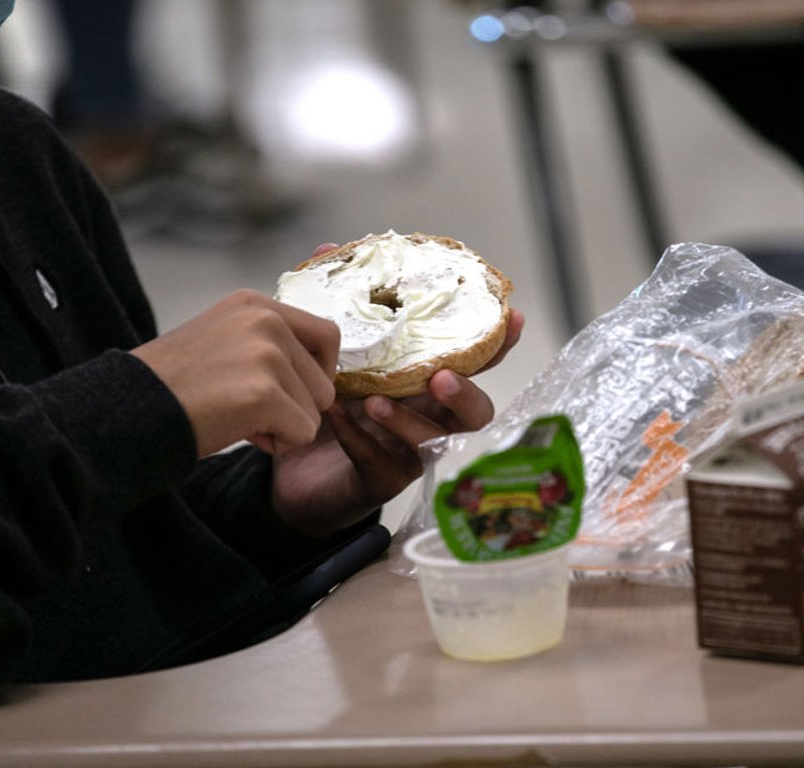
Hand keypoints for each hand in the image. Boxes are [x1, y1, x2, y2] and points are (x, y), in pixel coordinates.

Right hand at [132, 289, 338, 456]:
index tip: (286, 389)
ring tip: (237, 416)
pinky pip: (303, 433)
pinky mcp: (265, 392)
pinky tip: (238, 431)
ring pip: (316, 410)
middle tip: (247, 408)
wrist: (128, 409)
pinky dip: (277, 443)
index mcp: (256, 304)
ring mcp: (267, 354)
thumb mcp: (223, 340)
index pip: (327, 335)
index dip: (315, 372)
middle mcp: (266, 321)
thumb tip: (320, 373)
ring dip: (284, 425)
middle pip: (325, 381)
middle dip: (295, 405)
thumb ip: (268, 343)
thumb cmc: (174, 386)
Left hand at [270, 307, 525, 535]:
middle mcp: (431, 417)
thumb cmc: (323, 395)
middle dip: (464, 394)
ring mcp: (410, 452)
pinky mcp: (381, 481)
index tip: (513, 317)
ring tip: (375, 400)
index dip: (499, 342)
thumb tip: (327, 250)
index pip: (475, 361)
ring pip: (432, 443)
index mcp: (428, 380)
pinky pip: (381, 462)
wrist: (290, 457)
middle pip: (476, 413)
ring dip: (409, 420)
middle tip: (440, 377)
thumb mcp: (326, 345)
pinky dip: (360, 438)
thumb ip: (334, 301)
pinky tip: (337, 417)